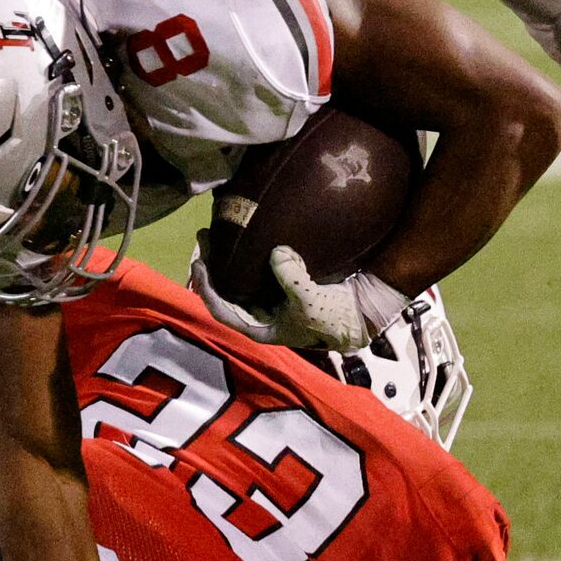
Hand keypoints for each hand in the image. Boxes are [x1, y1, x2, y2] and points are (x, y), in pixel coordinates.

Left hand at [189, 233, 406, 350]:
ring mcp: (271, 298)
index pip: (223, 310)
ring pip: (239, 279)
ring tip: (217, 233)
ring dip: (227, 259)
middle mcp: (261, 313)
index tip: (199, 263)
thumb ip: (292, 279)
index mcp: (261, 328)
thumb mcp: (311, 302)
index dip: (207, 288)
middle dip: (212, 267)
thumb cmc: (333, 316)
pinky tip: (244, 236)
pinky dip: (247, 254)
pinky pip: (257, 269)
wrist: (361, 311)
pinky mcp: (283, 283)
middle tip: (204, 238)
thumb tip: (276, 252)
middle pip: (226, 291)